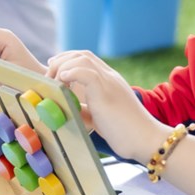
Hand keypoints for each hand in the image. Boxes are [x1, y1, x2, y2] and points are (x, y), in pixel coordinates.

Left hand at [46, 50, 160, 159]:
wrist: (146, 140)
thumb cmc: (126, 132)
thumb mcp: (102, 117)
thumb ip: (88, 109)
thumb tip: (70, 108)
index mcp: (110, 81)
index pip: (87, 59)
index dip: (67, 59)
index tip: (54, 69)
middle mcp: (110, 77)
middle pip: (82, 55)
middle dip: (60, 61)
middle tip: (48, 76)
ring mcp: (110, 83)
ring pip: (83, 59)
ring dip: (62, 67)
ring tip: (54, 82)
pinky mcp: (106, 94)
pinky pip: (87, 73)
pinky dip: (71, 73)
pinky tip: (63, 81)